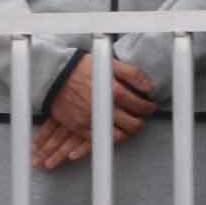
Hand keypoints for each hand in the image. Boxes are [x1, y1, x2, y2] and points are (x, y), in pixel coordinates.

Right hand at [33, 55, 158, 169]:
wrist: (55, 75)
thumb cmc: (82, 68)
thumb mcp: (110, 64)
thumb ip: (132, 74)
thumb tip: (149, 86)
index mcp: (114, 91)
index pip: (139, 105)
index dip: (148, 107)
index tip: (150, 106)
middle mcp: (104, 108)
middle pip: (132, 124)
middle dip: (140, 123)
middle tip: (142, 120)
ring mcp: (92, 120)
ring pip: (117, 136)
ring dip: (127, 134)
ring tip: (130, 128)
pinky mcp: (80, 127)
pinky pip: (98, 140)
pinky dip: (107, 139)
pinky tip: (112, 133)